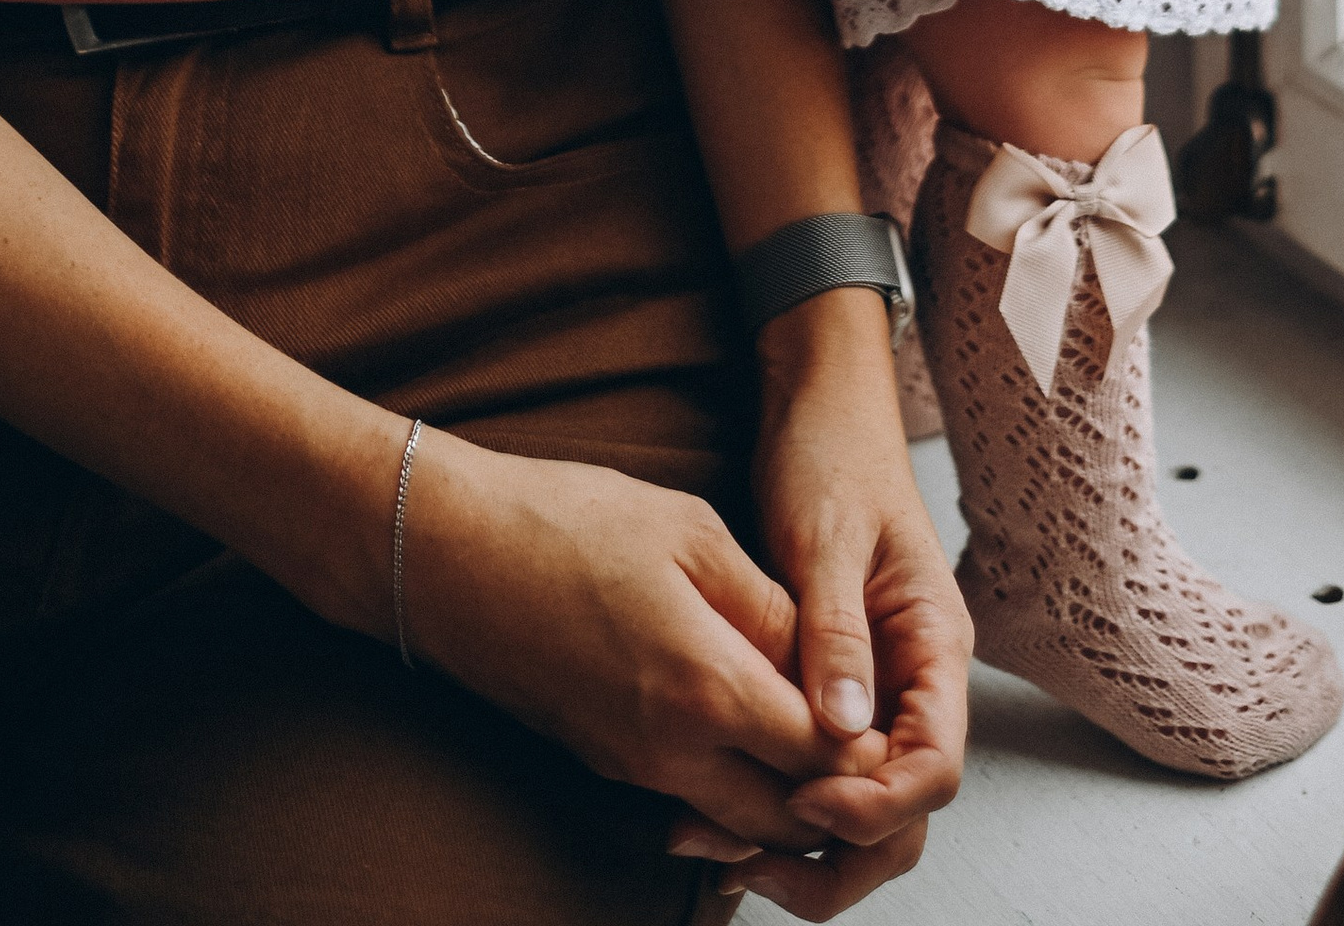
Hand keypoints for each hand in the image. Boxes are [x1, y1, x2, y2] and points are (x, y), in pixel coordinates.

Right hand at [395, 427, 847, 860]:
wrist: (451, 558)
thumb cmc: (571, 525)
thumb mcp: (693, 535)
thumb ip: (768, 606)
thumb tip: (823, 658)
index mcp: (708, 687)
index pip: (821, 753)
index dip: (866, 741)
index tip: (892, 709)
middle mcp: (672, 749)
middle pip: (785, 813)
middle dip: (836, 792)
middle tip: (868, 743)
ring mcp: (632, 764)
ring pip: (736, 819)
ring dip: (785, 797)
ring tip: (817, 743)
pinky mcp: (603, 761)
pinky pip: (689, 799)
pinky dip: (732, 790)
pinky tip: (748, 740)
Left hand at [684, 294, 969, 913]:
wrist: (820, 407)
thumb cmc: (834, 456)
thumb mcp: (830, 539)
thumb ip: (838, 632)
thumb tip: (842, 728)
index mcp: (936, 644)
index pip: (933, 766)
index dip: (874, 802)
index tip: (803, 799)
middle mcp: (916, 681)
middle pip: (905, 812)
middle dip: (840, 854)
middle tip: (754, 861)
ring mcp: (878, 688)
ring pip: (864, 806)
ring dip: (807, 846)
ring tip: (727, 854)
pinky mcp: (834, 687)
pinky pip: (825, 769)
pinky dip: (782, 803)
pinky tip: (725, 815)